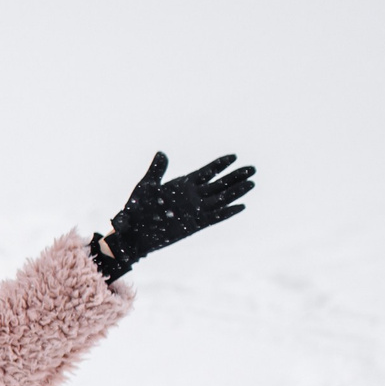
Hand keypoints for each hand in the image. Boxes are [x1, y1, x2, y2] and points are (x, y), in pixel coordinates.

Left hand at [95, 151, 255, 279]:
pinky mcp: (194, 225)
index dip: (220, 164)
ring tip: (252, 183)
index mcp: (182, 184)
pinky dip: (227, 212)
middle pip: (219, 184)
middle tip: (252, 168)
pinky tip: (241, 206)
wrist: (132, 232)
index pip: (207, 172)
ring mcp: (195, 210)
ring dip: (236, 192)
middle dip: (235, 176)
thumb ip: (157, 170)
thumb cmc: (135, 209)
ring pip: (221, 199)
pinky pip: (215, 217)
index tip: (234, 156)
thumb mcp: (146, 186)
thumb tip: (162, 153)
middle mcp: (192, 196)